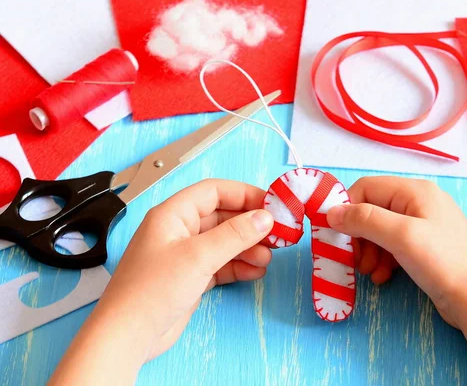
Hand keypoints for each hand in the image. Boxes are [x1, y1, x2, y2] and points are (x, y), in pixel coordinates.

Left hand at [50, 179, 273, 384]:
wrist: (129, 334)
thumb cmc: (152, 289)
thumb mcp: (199, 256)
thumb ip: (234, 235)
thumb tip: (264, 218)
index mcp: (173, 214)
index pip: (214, 192)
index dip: (244, 194)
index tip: (271, 204)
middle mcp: (179, 230)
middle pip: (222, 217)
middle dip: (250, 225)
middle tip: (277, 233)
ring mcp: (185, 255)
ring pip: (224, 242)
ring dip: (247, 248)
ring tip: (268, 257)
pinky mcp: (190, 277)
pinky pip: (221, 264)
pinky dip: (239, 266)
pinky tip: (255, 272)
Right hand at [327, 176, 466, 384]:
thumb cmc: (442, 262)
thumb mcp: (400, 236)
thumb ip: (364, 220)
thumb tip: (331, 212)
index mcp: (414, 191)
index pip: (366, 188)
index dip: (347, 209)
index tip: (336, 236)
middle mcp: (419, 202)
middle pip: (372, 210)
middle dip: (359, 235)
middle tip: (356, 261)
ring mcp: (424, 224)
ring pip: (380, 230)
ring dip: (369, 251)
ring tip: (371, 273)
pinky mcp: (426, 246)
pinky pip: (393, 245)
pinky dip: (383, 259)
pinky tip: (384, 277)